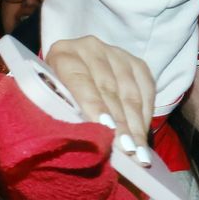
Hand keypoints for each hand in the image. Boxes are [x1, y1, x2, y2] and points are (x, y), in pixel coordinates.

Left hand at [46, 35, 155, 158]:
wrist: (73, 70)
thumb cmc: (56, 92)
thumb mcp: (51, 99)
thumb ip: (63, 112)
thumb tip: (82, 140)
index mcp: (63, 54)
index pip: (79, 79)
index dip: (93, 104)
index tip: (107, 128)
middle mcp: (90, 48)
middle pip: (108, 88)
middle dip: (119, 123)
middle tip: (126, 149)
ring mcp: (115, 53)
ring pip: (130, 92)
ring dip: (135, 125)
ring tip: (138, 151)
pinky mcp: (136, 62)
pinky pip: (147, 89)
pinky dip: (146, 115)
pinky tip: (144, 136)